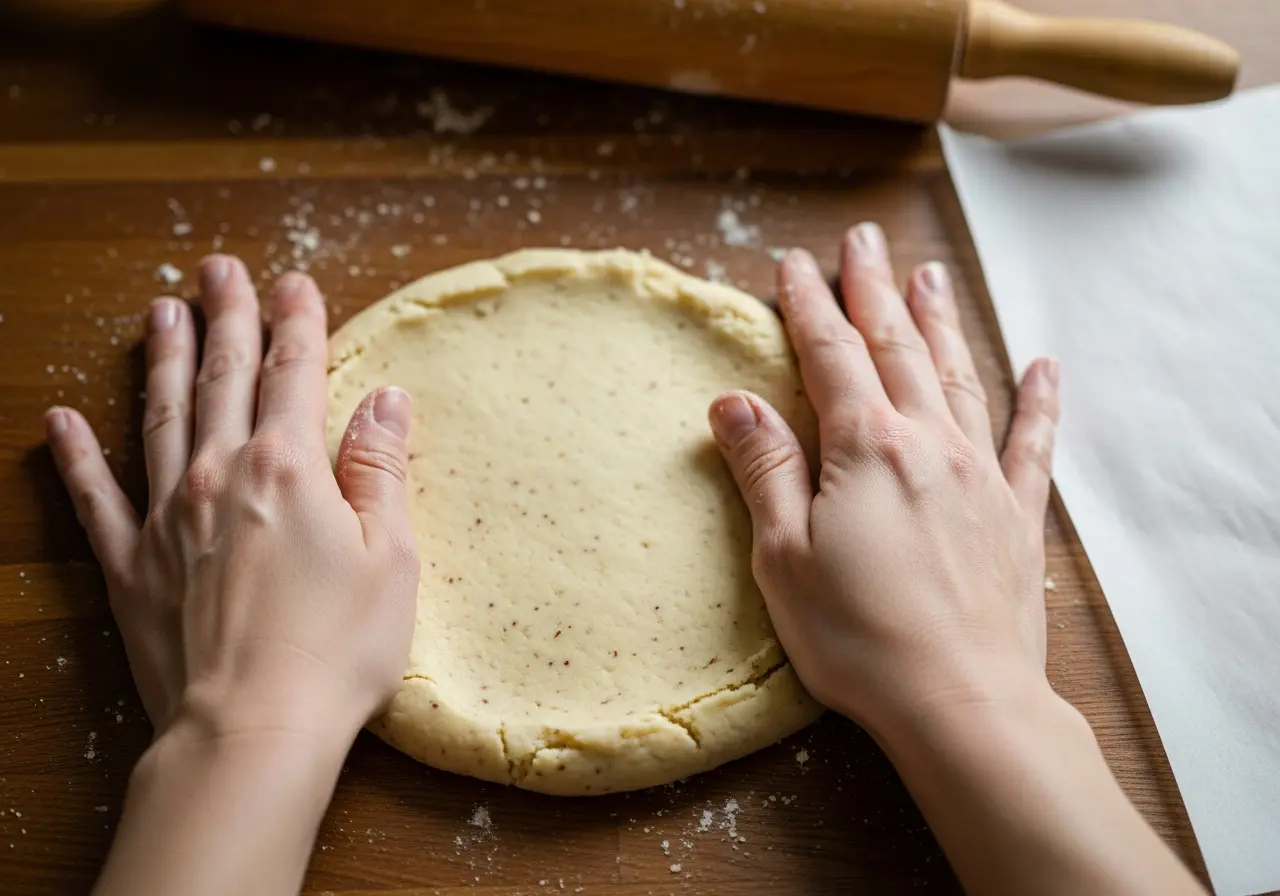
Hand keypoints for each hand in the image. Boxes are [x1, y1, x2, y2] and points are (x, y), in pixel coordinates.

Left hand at [46, 255, 419, 748]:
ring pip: (159, 417)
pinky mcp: (131, 566)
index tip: (295, 283)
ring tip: (159, 312)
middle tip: (218, 268)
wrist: (251, 730)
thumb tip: (387, 400)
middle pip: (223, 378)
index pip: (295, 373)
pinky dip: (77, 457)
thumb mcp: (391, 556)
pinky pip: (94, 498)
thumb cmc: (338, 650)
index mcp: (289, 469)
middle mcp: (220, 475)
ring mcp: (167, 517)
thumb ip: (381, 470)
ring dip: (162, 360)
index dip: (298, 323)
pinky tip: (61, 421)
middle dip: (226, 317)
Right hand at [708, 224, 1059, 739]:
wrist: (962, 701)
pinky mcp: (1014, 515)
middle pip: (897, 347)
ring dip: (940, 322)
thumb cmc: (859, 637)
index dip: (810, 304)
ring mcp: (979, 475)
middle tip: (864, 240)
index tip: (794, 262)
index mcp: (865, 448)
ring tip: (931, 274)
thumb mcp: (784, 556)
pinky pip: (1030, 442)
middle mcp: (928, 444)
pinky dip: (1037, 401)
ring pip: (957, 376)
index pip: (830, 355)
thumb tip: (734, 399)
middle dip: (875, 289)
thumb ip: (765, 468)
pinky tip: (1044, 366)